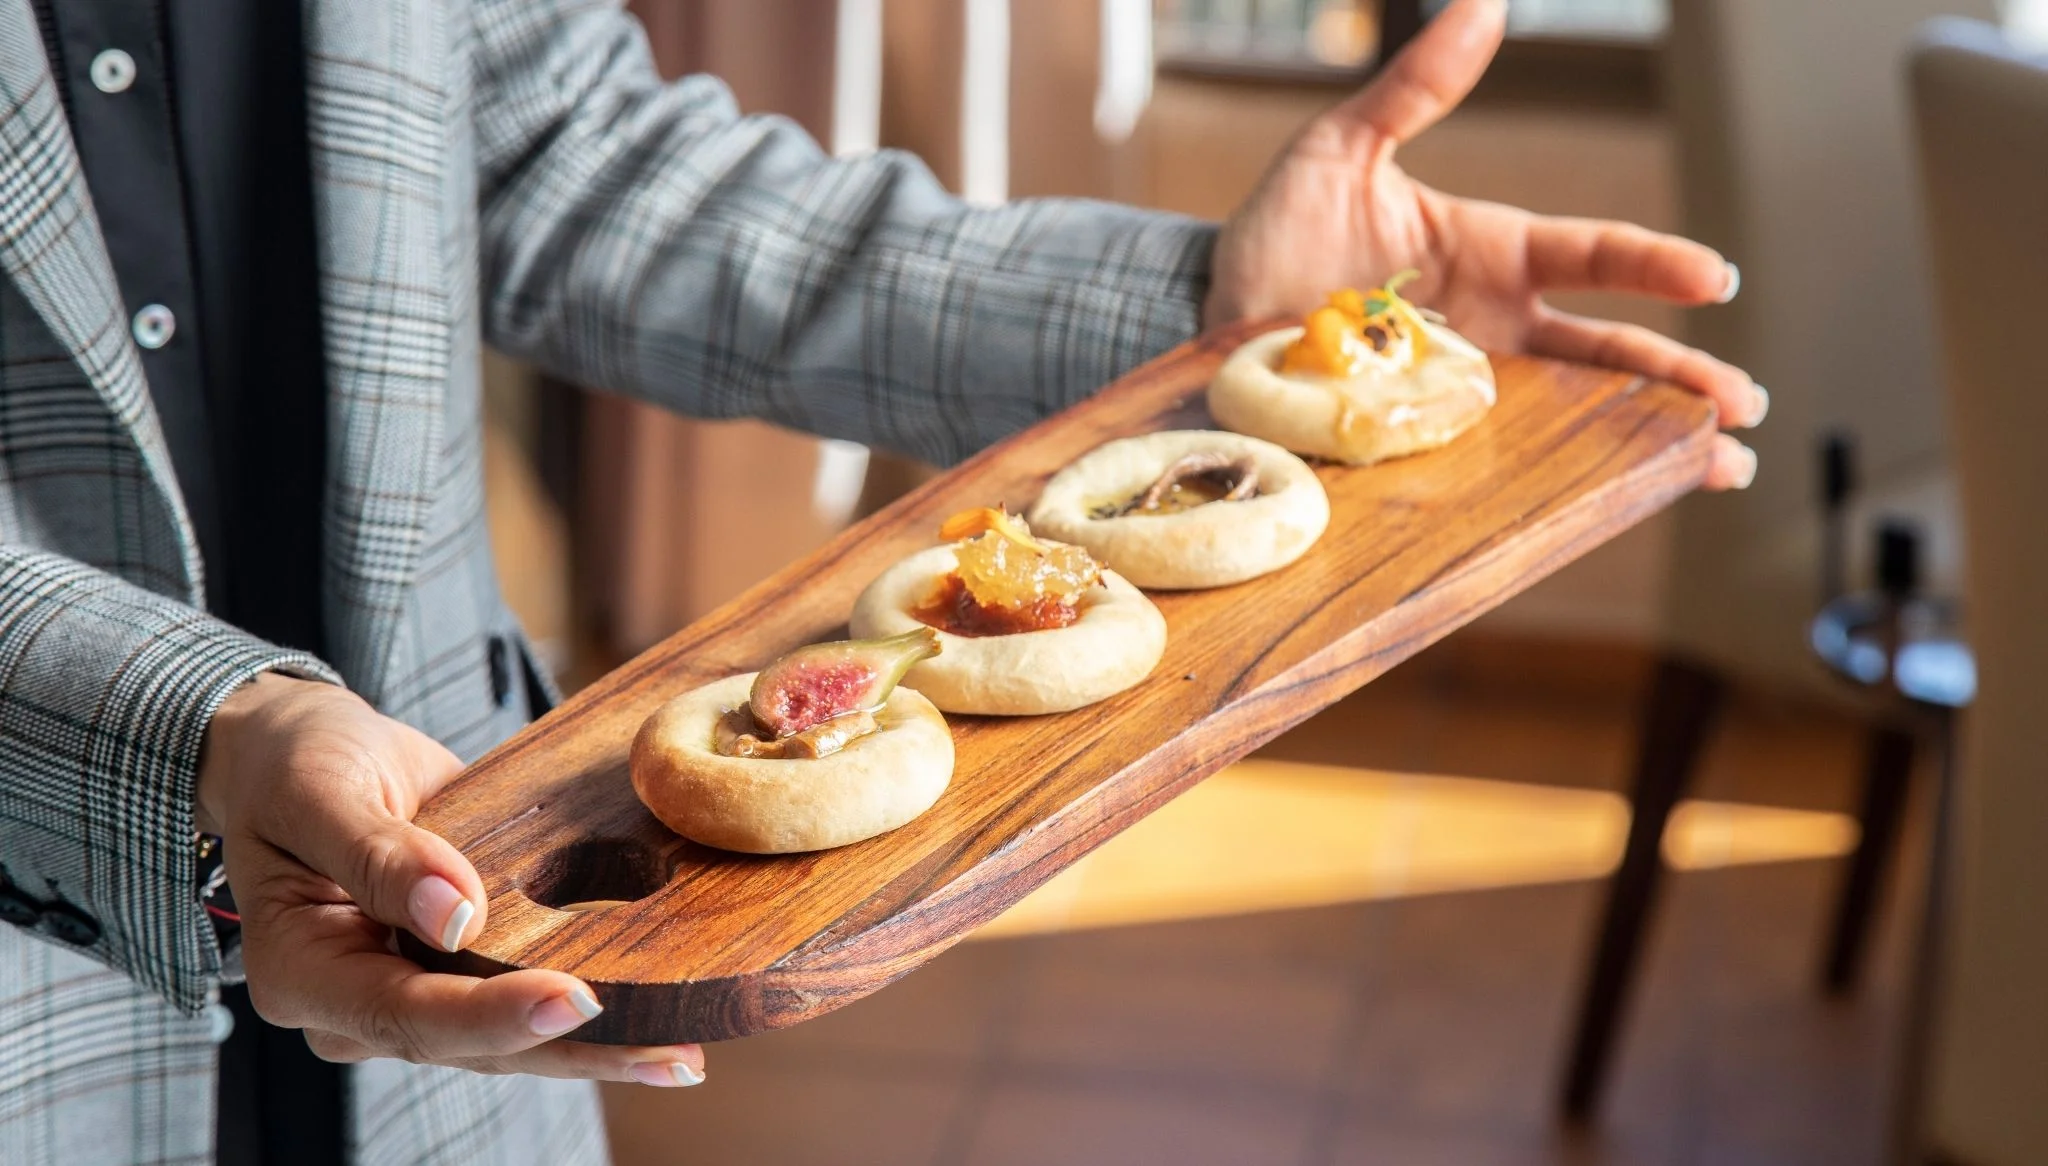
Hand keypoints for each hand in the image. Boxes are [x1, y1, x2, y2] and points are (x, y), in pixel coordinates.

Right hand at [197, 673, 704, 1085]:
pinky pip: (521, 1003)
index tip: (576, 999)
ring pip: (510, 1042)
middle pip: (473, 1047)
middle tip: (670, 1053)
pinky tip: (661, 1017)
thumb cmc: (296, 766)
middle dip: (575, 1052)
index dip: (494, 1014)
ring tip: (683, 1053)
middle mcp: (358, 1009)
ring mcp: (411, 996)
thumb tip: (452, 914)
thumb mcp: (318, 789)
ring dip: (598, 1048)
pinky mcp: (455, 974)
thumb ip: (378, 853)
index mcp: (304, 973)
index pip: (407, 1011)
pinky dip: (589, 1014)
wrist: (299, 757)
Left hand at [1206, 0, 1763, 489]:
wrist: (1207, 316)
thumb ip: (1413, 89)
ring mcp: (1470, 392)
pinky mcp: (1433, 443)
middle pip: (1611, 351)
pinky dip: (1567, 484)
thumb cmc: (1277, 232)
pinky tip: (1620, 501)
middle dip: (1683, 374)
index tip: (1711, 278)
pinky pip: (1509, 468)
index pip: (1594, 255)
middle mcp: (1497, 327)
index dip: (1655, 265)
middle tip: (1743, 401)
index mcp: (1491, 253)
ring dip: (1653, 438)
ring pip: (1582, 416)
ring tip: (1719, 463)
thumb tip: (1482, 6)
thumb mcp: (1338, 150)